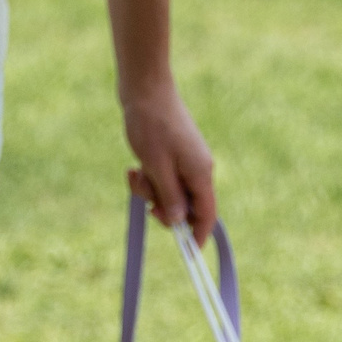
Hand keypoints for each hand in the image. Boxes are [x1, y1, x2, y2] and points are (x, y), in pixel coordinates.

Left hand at [122, 81, 216, 234]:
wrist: (144, 88)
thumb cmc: (150, 125)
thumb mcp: (156, 166)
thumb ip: (169, 195)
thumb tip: (179, 221)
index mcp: (201, 173)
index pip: (207, 214)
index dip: (198, 235)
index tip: (187, 253)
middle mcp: (198, 167)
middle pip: (187, 205)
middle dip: (162, 206)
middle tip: (142, 195)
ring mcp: (186, 159)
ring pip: (170, 191)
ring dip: (149, 190)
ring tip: (133, 172)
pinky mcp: (173, 152)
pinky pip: (162, 176)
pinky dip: (148, 176)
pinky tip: (134, 166)